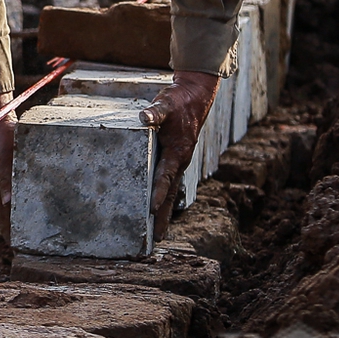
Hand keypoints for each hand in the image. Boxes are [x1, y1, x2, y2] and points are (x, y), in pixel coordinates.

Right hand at [0, 87, 15, 241]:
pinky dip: (20, 207)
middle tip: (29, 249)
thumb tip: (8, 203)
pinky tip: (29, 210)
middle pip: (7, 218)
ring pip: (10, 209)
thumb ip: (6, 182)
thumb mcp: (5, 160)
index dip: (12, 236)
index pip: (4, 221)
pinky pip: (14, 197)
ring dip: (19, 221)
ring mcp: (1, 183)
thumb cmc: (1, 138)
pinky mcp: (7, 176)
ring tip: (30, 235)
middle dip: (17, 233)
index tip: (20, 251)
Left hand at [140, 71, 219, 241]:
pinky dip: (163, 199)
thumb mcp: (165, 104)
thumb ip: (154, 113)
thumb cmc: (178, 102)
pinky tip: (155, 210)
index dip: (158, 192)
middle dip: (162, 216)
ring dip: (163, 213)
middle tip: (155, 239)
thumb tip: (143, 117)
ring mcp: (178, 163)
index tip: (150, 208)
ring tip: (156, 234)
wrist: (195, 98)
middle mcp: (180, 162)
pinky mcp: (174, 161)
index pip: (165, 176)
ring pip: (171, 193)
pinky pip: (168, 185)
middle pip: (170, 194)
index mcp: (178, 152)